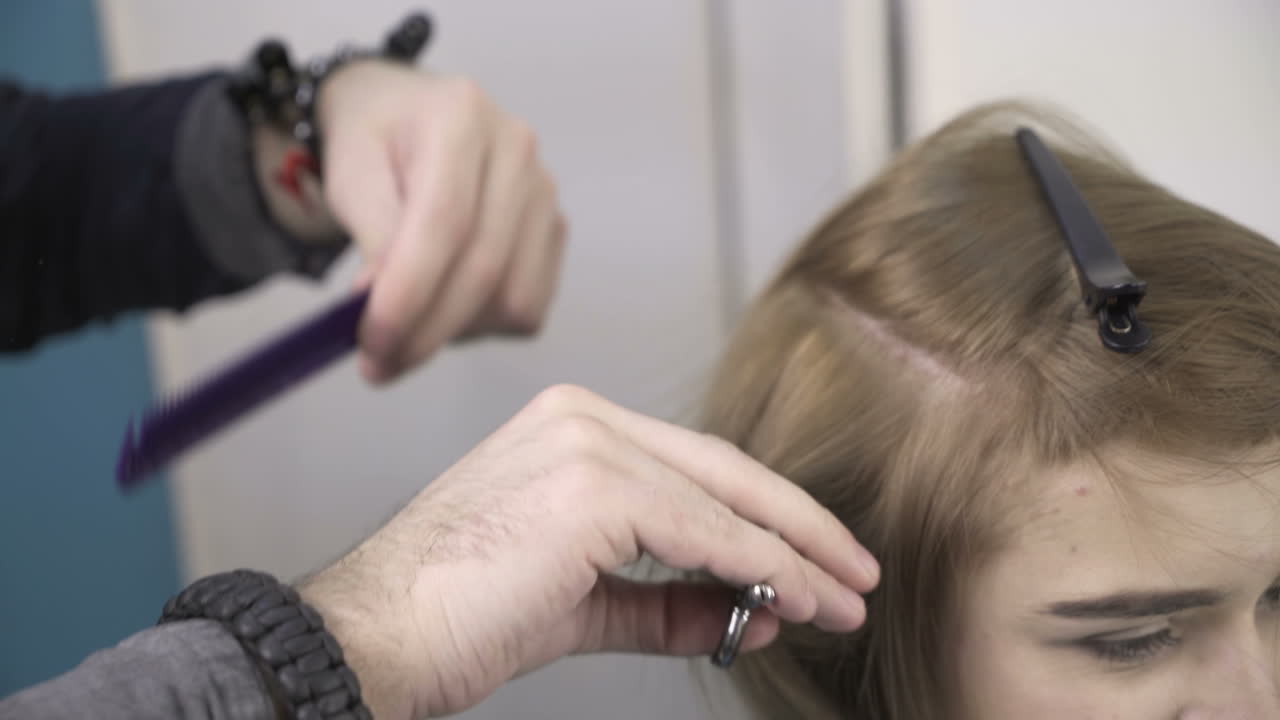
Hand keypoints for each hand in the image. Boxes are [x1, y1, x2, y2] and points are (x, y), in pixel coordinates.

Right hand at [299, 385, 879, 718]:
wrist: (375, 637)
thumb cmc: (455, 617)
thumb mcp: (584, 604)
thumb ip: (665, 600)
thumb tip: (748, 612)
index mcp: (573, 429)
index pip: (697, 468)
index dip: (767, 516)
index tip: (818, 563)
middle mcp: (582, 418)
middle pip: (725, 472)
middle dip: (801, 529)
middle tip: (856, 577)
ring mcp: (587, 445)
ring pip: (725, 502)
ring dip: (795, 558)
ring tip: (841, 602)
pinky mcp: (593, 487)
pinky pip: (705, 534)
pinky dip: (762, 570)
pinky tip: (799, 600)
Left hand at [316, 61, 566, 383]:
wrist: (403, 117)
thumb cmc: (373, 142)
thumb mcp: (350, 175)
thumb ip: (372, 236)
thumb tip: (385, 305)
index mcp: (460, 117)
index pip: (445, 222)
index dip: (409, 293)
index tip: (372, 342)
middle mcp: (516, 150)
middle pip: (482, 267)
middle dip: (425, 331)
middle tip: (375, 364)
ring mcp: (545, 191)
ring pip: (512, 298)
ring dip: (454, 331)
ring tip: (410, 322)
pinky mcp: (554, 230)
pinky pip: (528, 307)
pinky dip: (483, 325)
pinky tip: (446, 303)